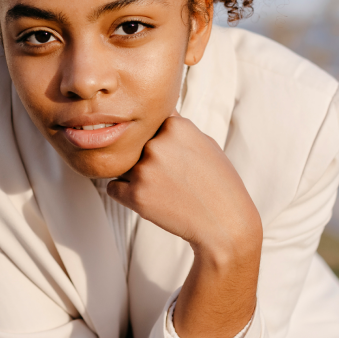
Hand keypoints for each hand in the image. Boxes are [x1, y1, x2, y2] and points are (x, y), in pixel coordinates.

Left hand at [106, 112, 261, 252]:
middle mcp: (157, 144)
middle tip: (169, 176)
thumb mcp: (205, 143)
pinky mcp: (135, 196)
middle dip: (144, 158)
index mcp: (175, 126)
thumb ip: (177, 127)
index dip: (156, 139)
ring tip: (163, 189)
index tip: (169, 152)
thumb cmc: (219, 183)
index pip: (148, 123)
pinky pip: (114, 188)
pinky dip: (126, 194)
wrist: (224, 223)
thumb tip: (154, 114)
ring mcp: (144, 170)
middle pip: (133, 145)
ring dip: (135, 176)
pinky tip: (151, 200)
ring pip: (122, 166)